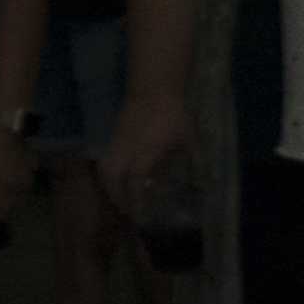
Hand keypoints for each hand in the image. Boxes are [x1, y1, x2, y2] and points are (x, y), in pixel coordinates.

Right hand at [101, 89, 195, 234]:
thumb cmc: (174, 114)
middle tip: (126, 210)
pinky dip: (109, 173)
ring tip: (117, 197)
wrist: (154, 88)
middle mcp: (127, 151)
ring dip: (109, 186)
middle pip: (112, 179)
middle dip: (117, 197)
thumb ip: (189, 159)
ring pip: (105, 170)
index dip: (136, 200)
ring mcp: (117, 143)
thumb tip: (198, 178)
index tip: (139, 214)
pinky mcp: (114, 137)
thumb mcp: (187, 138)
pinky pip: (106, 161)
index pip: (136, 182)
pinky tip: (118, 177)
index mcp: (146, 153)